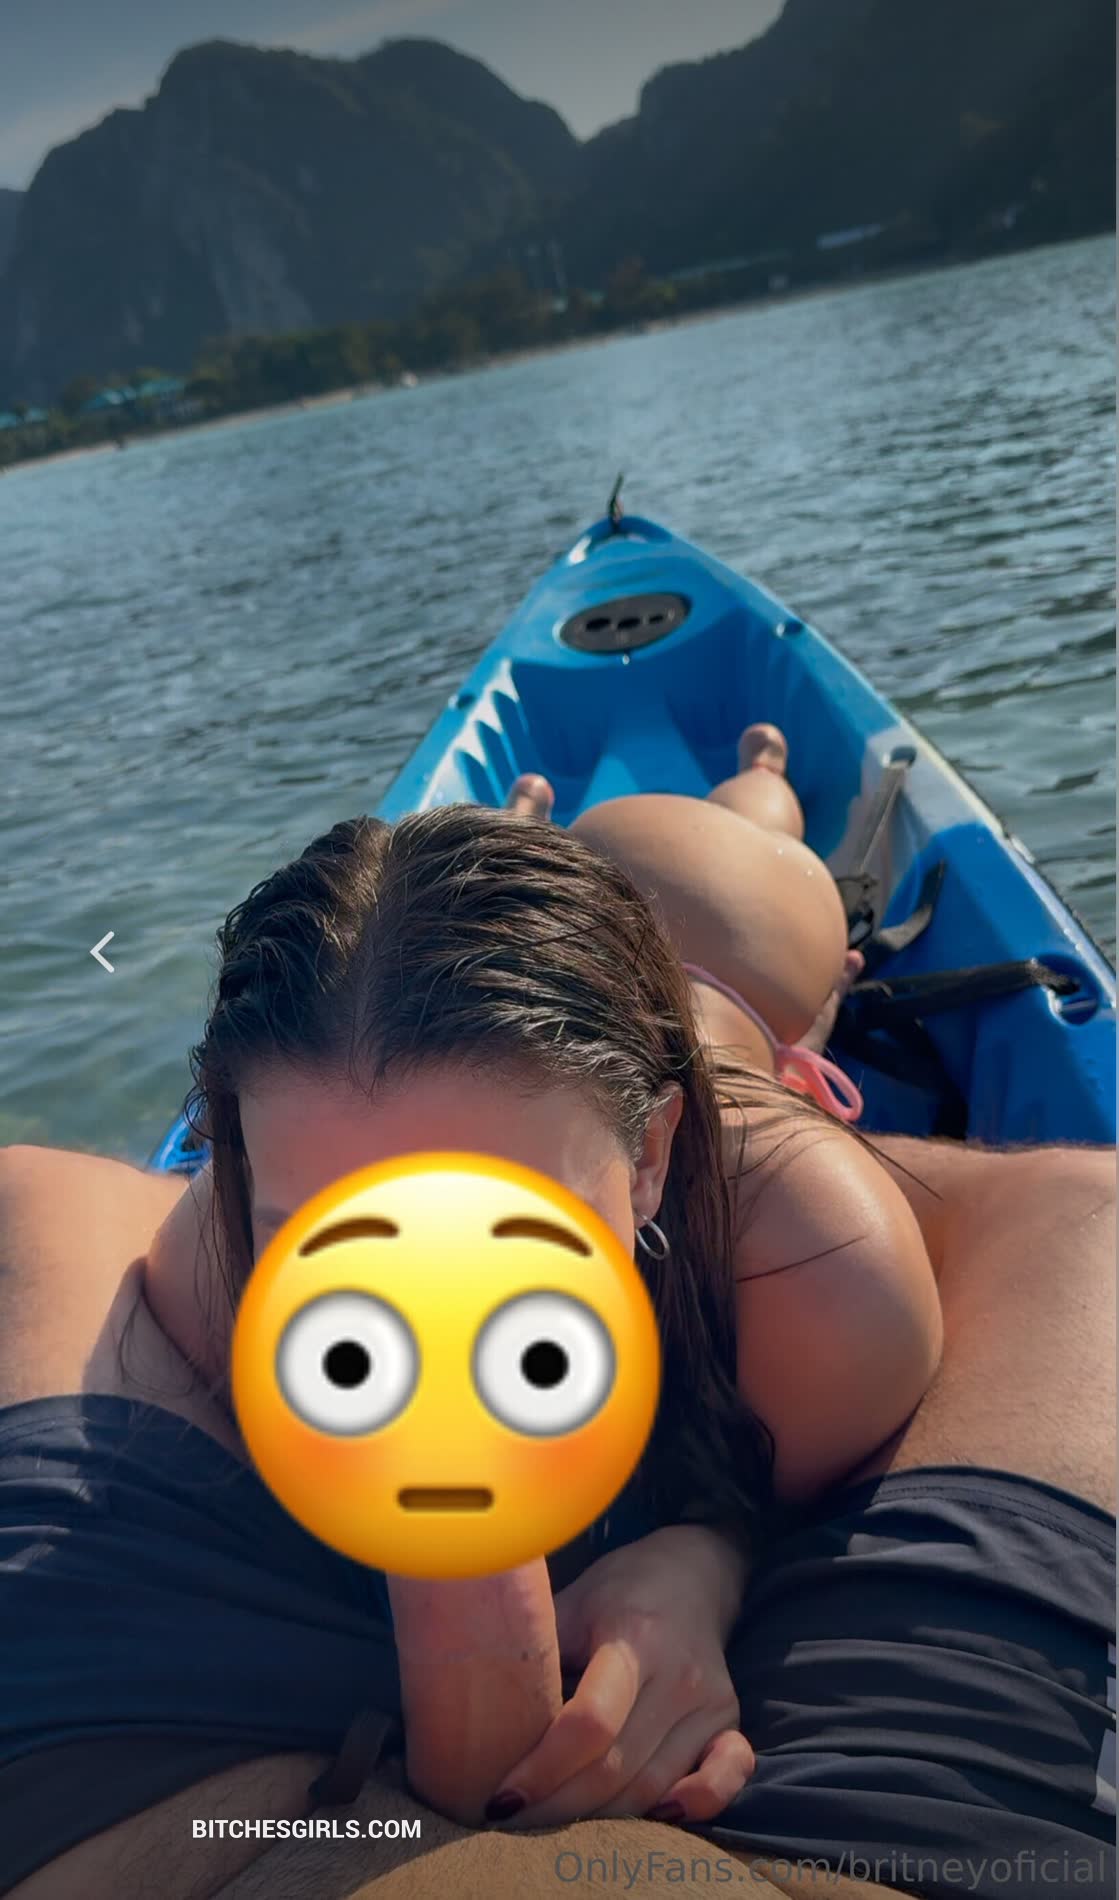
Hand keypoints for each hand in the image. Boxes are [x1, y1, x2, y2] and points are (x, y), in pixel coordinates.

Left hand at [489, 1524, 754, 1827]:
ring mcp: (709, 1701)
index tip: (500, 1795)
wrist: (693, 1570)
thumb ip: (537, 1648)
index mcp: (633, 1638)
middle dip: (557, 1806)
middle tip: (510, 1819)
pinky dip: (694, 1806)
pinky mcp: (728, 1720)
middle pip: (616, 1768)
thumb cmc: (618, 1589)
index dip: (543, 1769)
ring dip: (600, 1817)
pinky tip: (652, 1818)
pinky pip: (724, 1777)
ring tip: (549, 1822)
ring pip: (653, 1786)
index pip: (591, 1723)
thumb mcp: (573, 1601)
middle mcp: (678, 1675)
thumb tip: (470, 1696)